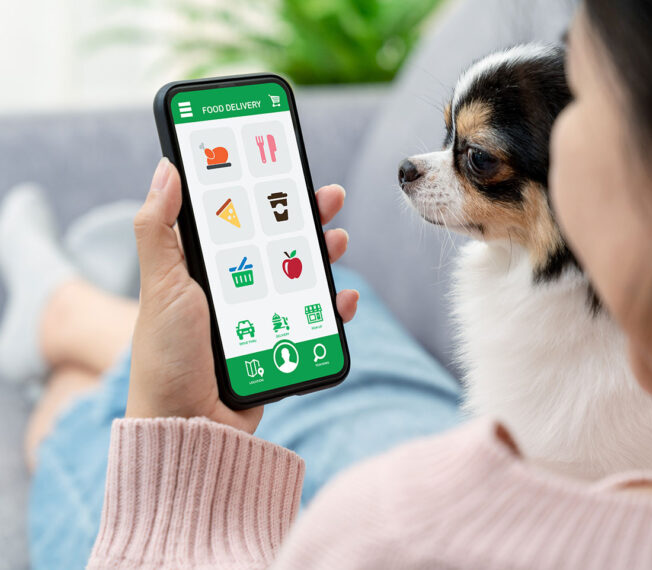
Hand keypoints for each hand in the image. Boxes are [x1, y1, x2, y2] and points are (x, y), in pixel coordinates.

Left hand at [126, 158, 358, 432]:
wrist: (189, 427)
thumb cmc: (166, 357)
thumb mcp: (160, 285)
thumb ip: (159, 228)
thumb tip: (166, 168)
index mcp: (204, 268)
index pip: (236, 218)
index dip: (259, 191)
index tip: (281, 166)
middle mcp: (234, 288)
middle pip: (276, 241)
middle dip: (304, 216)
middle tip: (328, 196)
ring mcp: (260, 317)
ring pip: (300, 276)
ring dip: (324, 255)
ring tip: (338, 240)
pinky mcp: (281, 345)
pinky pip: (315, 320)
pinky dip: (334, 307)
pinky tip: (344, 297)